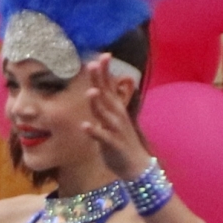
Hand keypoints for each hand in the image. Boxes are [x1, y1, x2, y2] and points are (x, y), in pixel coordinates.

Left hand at [80, 55, 150, 180]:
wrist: (136, 167)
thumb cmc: (121, 142)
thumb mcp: (112, 121)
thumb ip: (104, 106)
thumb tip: (96, 90)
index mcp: (116, 109)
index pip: (109, 86)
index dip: (105, 71)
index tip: (102, 55)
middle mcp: (117, 116)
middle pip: (106, 95)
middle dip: (100, 80)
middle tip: (92, 65)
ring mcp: (116, 130)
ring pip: (105, 114)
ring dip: (98, 104)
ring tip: (90, 92)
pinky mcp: (114, 145)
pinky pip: (103, 137)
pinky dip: (94, 131)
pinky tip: (85, 126)